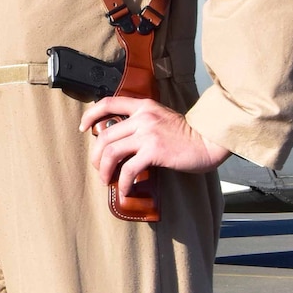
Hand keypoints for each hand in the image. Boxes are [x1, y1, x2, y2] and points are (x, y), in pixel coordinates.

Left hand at [78, 95, 229, 200]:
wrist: (209, 141)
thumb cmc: (187, 134)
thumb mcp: (162, 118)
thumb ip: (142, 122)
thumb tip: (121, 140)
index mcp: (143, 106)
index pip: (108, 103)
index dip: (90, 116)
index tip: (83, 129)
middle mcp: (142, 117)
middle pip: (105, 136)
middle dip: (95, 156)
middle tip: (98, 168)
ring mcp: (148, 134)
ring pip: (111, 152)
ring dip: (104, 170)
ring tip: (107, 180)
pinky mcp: (154, 151)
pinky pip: (128, 169)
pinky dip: (123, 182)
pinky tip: (125, 190)